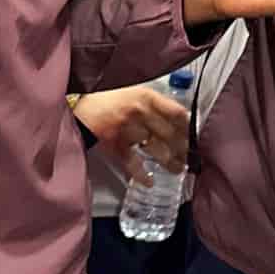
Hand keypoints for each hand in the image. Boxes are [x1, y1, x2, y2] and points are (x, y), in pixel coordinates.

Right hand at [74, 84, 189, 176]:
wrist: (77, 107)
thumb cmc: (108, 98)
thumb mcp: (133, 92)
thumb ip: (154, 104)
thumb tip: (179, 119)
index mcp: (147, 96)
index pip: (177, 112)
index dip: (189, 127)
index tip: (197, 136)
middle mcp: (140, 112)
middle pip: (169, 134)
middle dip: (183, 148)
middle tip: (191, 158)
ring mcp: (127, 130)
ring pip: (155, 149)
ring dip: (168, 162)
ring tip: (178, 169)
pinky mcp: (115, 146)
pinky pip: (133, 163)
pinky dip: (142, 174)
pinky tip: (150, 182)